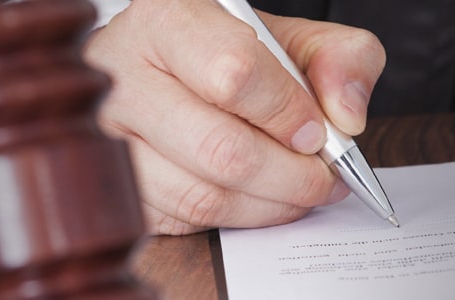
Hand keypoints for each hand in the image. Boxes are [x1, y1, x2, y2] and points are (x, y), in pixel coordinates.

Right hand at [84, 0, 385, 234]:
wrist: (169, 71)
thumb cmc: (229, 54)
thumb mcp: (292, 38)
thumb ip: (341, 58)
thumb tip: (347, 117)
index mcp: (169, 17)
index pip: (234, 74)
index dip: (287, 112)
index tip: (317, 131)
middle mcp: (122, 71)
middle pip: (219, 148)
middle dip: (290, 175)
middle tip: (322, 176)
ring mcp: (107, 133)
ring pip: (202, 195)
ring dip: (268, 205)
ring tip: (298, 190)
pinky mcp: (115, 183)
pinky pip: (183, 220)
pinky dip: (236, 218)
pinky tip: (257, 198)